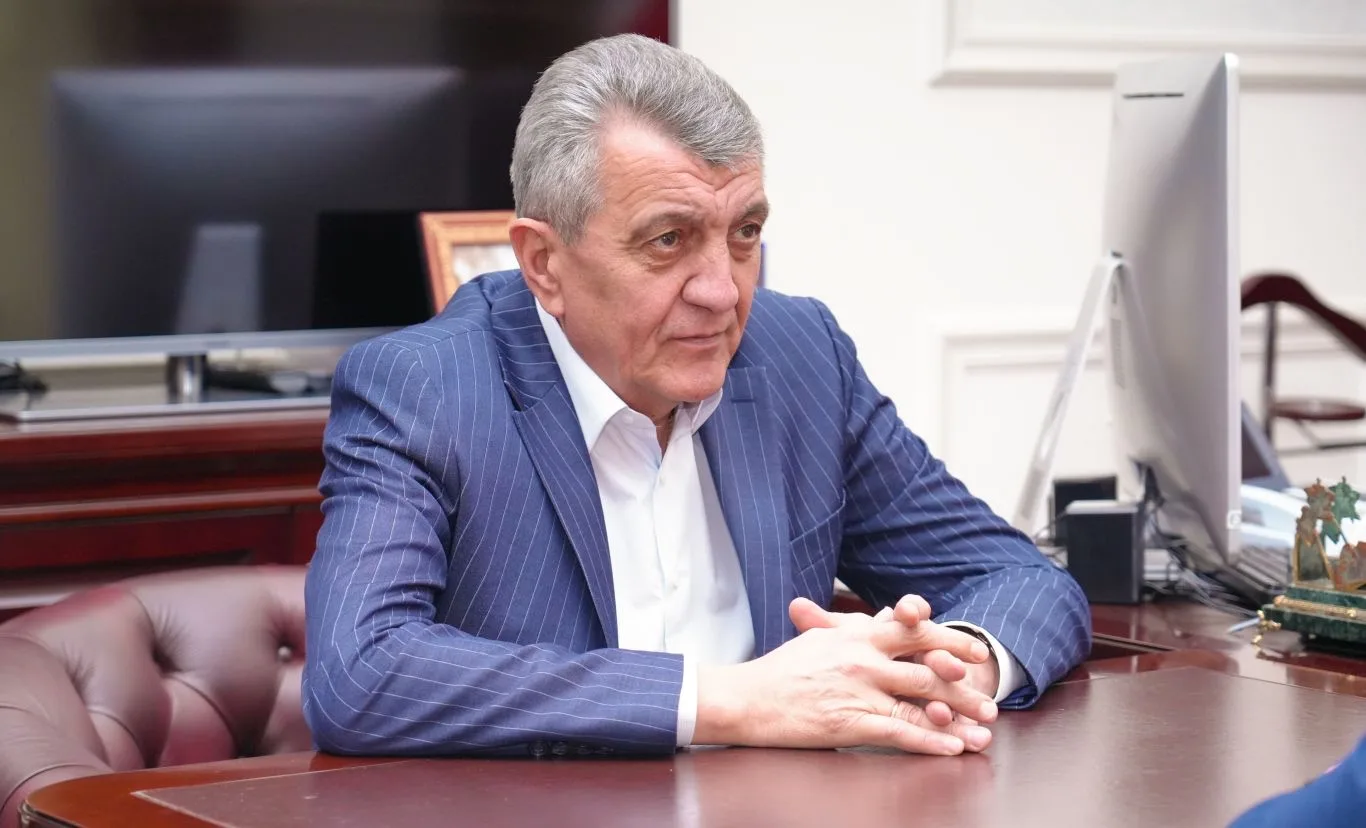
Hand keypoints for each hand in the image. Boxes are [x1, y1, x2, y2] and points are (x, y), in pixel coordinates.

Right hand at [694, 597, 996, 754]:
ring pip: (922, 703)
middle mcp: (864, 658)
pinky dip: (931, 742)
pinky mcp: (851, 722)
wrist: (747, 697)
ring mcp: (859, 690)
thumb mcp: (820, 637)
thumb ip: (853, 626)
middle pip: (927, 668)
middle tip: (990, 697)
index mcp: (857, 634)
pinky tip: (951, 748)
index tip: (973, 653)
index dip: (949, 641)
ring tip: (983, 730)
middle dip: (964, 685)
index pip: (913, 631)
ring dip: (958, 718)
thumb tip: (881, 618)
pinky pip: (901, 732)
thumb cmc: (779, 670)